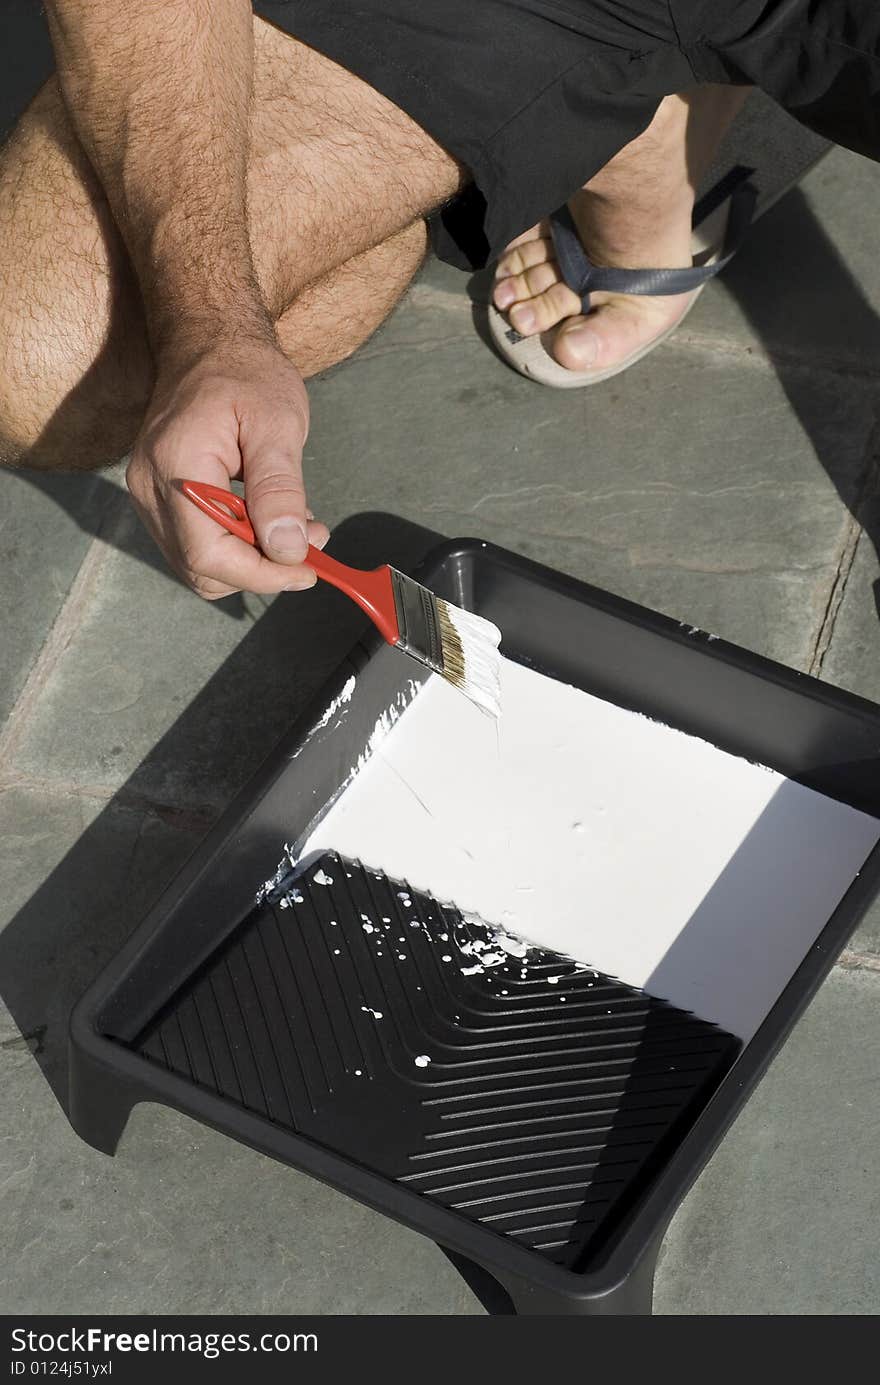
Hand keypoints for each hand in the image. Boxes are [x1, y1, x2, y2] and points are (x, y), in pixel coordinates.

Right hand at [126, 336, 329, 598]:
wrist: (208, 344)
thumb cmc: (246, 374)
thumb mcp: (278, 424)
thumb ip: (280, 489)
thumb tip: (288, 550)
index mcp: (177, 464)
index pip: (209, 554)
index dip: (261, 575)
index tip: (309, 570)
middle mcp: (150, 486)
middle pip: (201, 567)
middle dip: (261, 569)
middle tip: (311, 544)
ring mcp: (148, 493)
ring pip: (197, 564)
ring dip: (251, 561)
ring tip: (295, 529)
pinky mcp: (158, 497)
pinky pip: (195, 544)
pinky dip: (236, 547)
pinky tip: (267, 520)